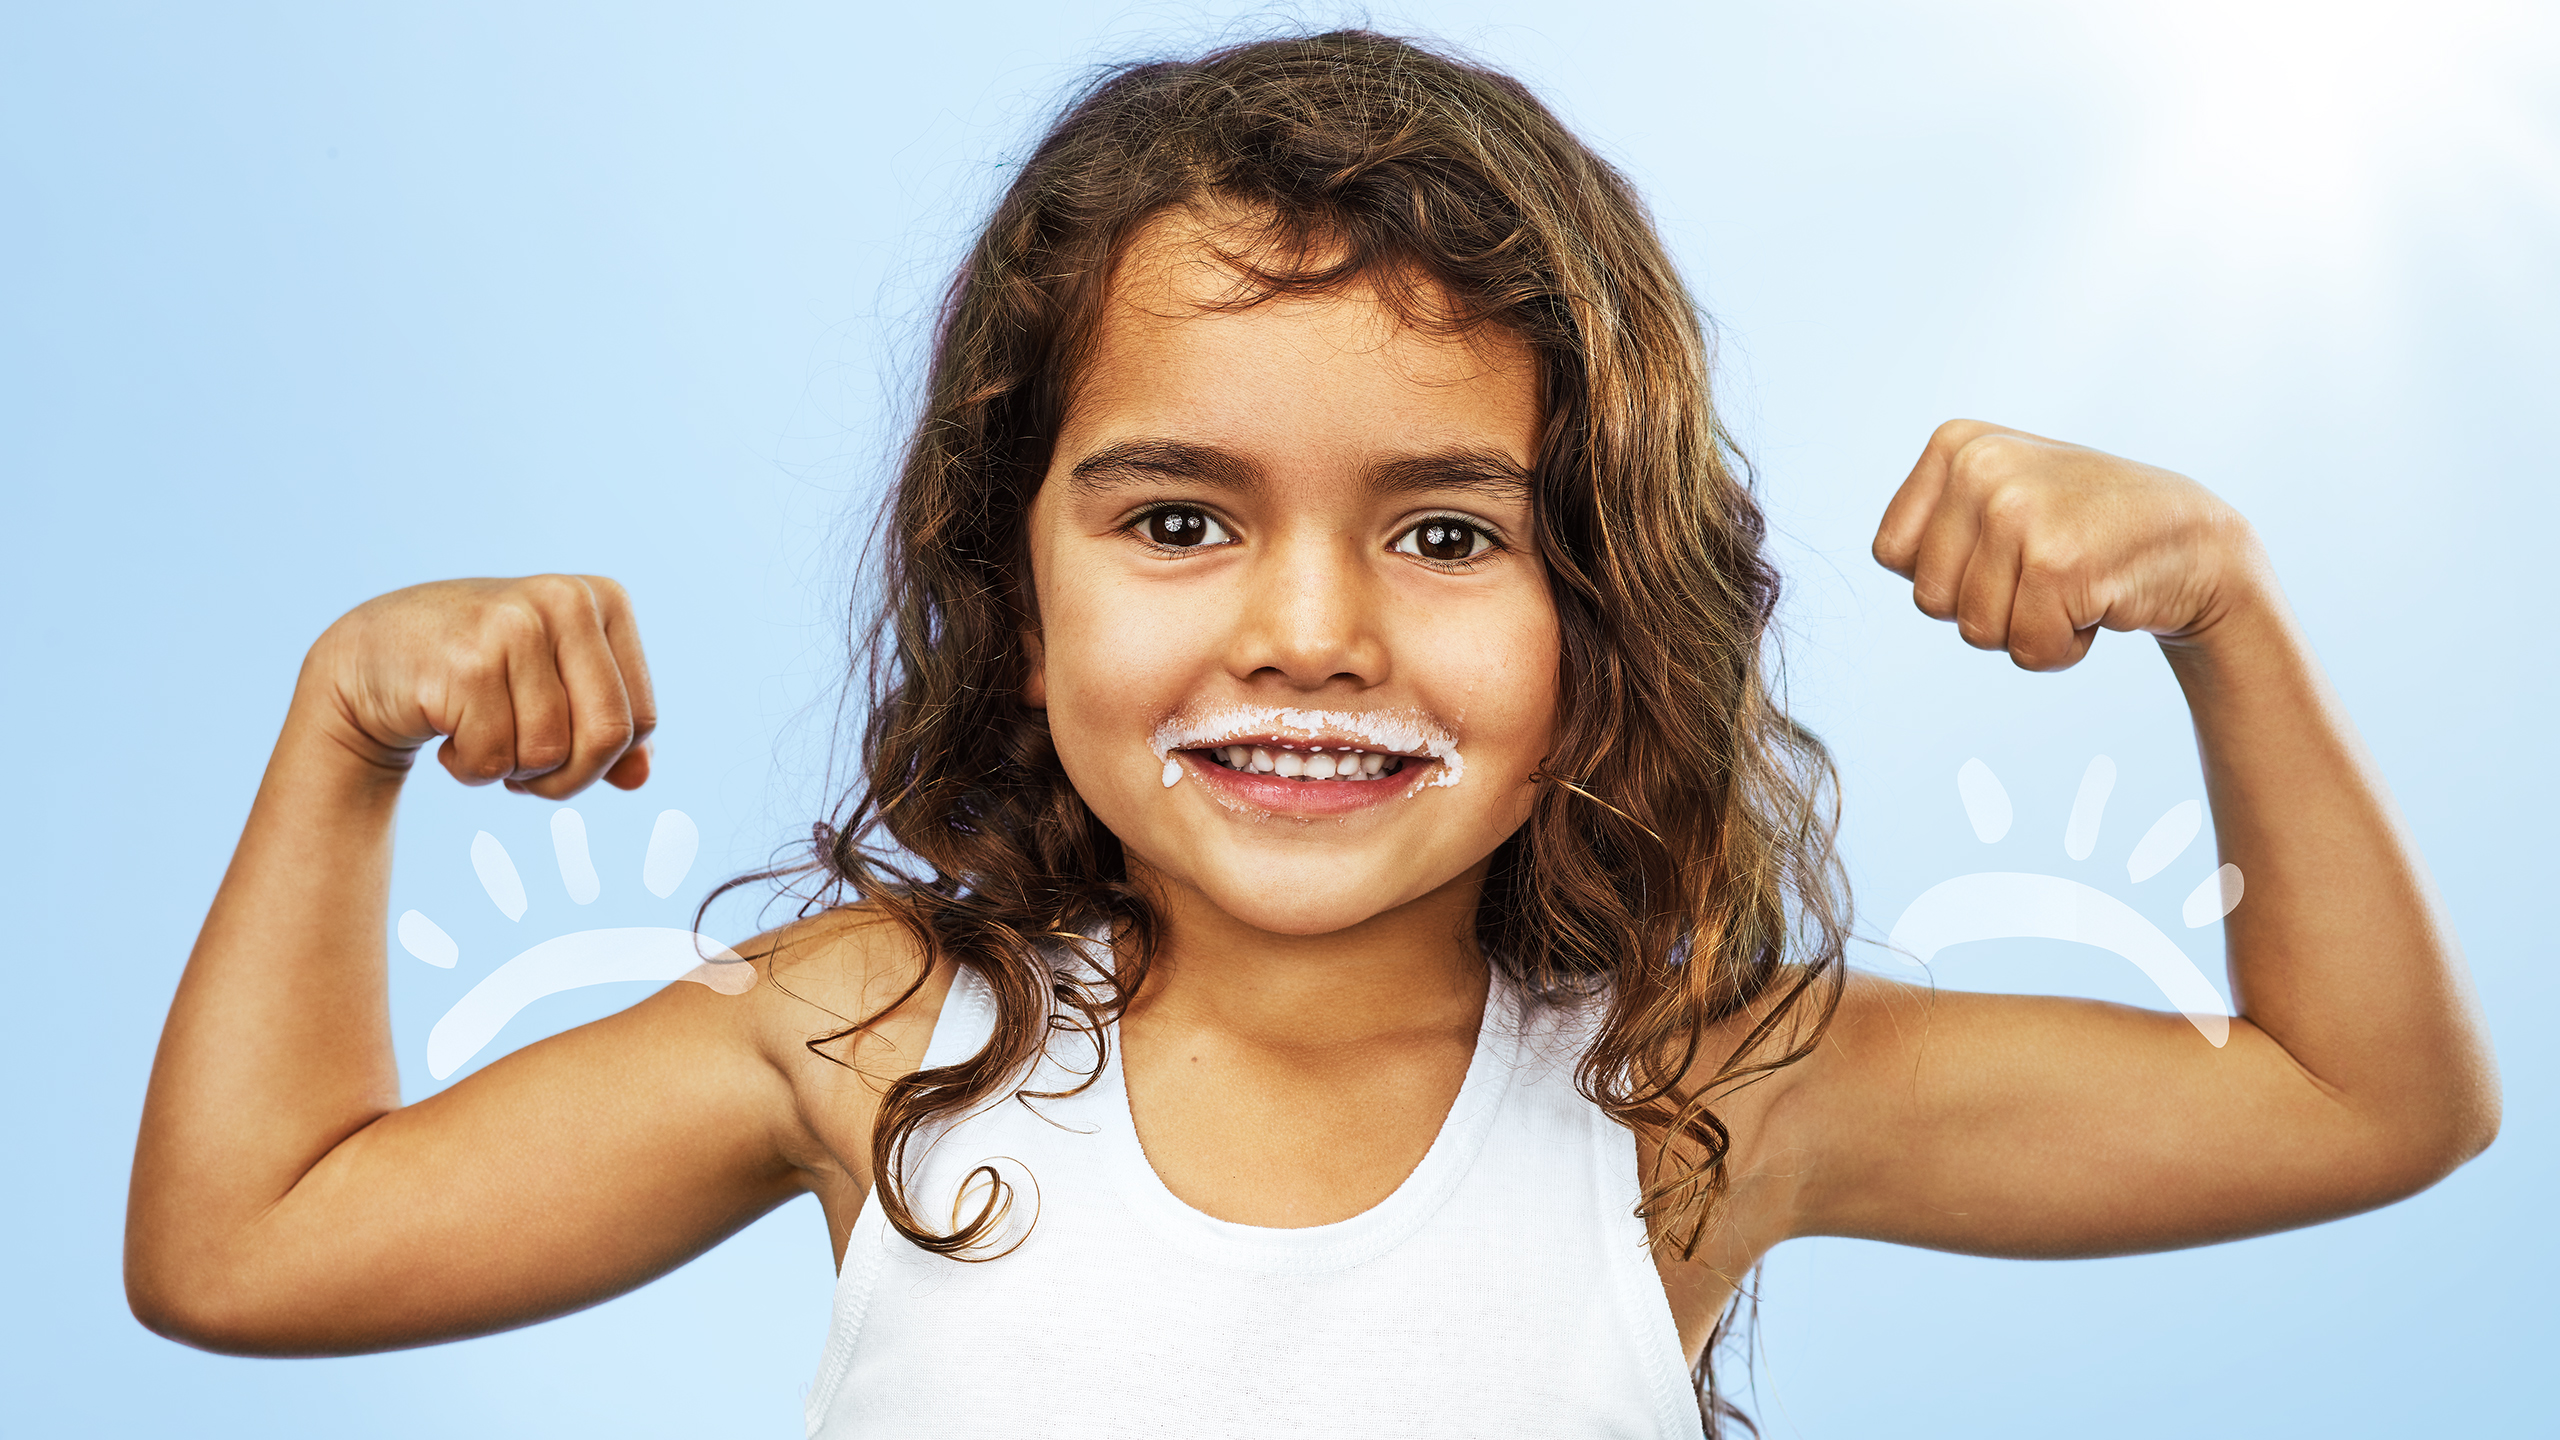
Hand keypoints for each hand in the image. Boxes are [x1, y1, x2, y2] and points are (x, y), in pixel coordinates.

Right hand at [303, 575, 655, 796]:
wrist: (371, 654)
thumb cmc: (476, 673)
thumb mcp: (553, 689)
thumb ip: (604, 731)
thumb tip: (640, 778)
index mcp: (604, 600)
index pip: (641, 720)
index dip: (602, 762)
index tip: (558, 750)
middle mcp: (566, 601)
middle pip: (608, 738)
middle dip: (567, 779)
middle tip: (524, 774)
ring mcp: (515, 625)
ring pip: (548, 754)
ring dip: (510, 772)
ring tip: (478, 736)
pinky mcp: (467, 662)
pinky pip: (495, 758)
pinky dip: (471, 769)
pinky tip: (447, 733)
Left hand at [1871, 420, 2265, 670]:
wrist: (2195, 539)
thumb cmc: (2085, 527)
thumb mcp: (1998, 492)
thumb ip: (1934, 521)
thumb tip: (1887, 556)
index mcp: (1955, 444)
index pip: (1893, 556)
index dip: (1950, 575)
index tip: (2004, 549)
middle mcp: (1979, 466)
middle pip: (1929, 600)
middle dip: (1987, 608)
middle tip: (2046, 571)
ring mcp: (2017, 512)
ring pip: (1974, 631)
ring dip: (2027, 628)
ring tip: (2073, 583)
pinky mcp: (2057, 563)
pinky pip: (2026, 649)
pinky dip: (2062, 648)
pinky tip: (2097, 602)